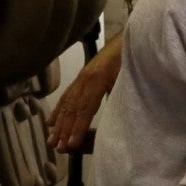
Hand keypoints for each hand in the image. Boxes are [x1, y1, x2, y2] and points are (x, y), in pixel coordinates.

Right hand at [47, 34, 122, 151]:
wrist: (133, 38)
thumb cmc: (134, 59)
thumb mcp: (130, 78)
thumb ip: (122, 98)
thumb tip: (116, 121)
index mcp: (97, 80)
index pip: (85, 109)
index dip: (77, 128)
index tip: (70, 145)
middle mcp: (86, 78)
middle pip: (72, 107)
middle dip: (63, 129)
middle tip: (56, 148)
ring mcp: (82, 76)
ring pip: (67, 102)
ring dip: (58, 122)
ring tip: (51, 139)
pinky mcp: (83, 76)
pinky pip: (68, 94)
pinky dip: (58, 109)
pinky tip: (51, 120)